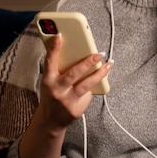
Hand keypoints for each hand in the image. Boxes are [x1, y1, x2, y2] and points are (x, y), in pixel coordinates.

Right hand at [19, 34, 111, 157]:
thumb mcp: (50, 82)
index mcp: (48, 81)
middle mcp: (57, 90)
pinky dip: (93, 87)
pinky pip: (88, 94)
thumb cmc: (52, 96)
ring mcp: (67, 101)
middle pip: (74, 73)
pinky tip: (97, 82)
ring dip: (100, 73)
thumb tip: (76, 53)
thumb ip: (59, 70)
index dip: (54, 48)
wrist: (50, 121)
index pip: (50, 61)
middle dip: (88, 61)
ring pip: (87, 84)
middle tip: (99, 53)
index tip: (60, 35)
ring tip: (108, 65)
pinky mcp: (77, 109)